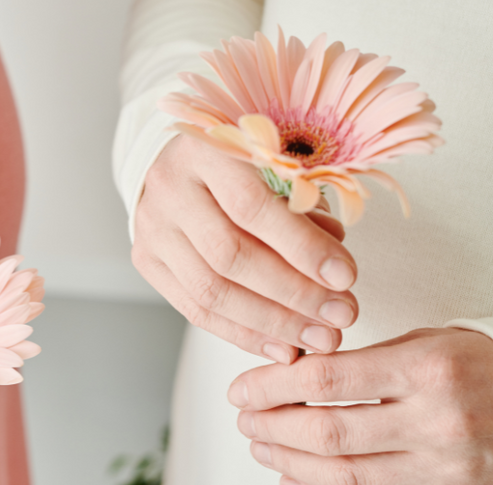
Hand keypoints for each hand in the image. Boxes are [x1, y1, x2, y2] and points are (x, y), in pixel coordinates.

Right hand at [132, 134, 357, 363]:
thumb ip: (305, 205)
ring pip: (210, 291)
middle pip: (229, 255)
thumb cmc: (244, 158)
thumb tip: (333, 270)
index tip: (345, 276)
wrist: (182, 160)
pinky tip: (283, 346)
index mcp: (205, 147)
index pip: (251, 207)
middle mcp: (169, 187)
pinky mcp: (147, 259)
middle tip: (341, 316)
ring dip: (272, 323)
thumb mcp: (280, 160)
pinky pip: (195, 309)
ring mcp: (152, 226)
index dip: (301, 246)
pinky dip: (243, 333)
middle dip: (293, 294)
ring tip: (319, 338)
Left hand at [229, 328, 492, 484]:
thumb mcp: (420, 342)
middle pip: (328, 432)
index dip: (273, 386)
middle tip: (244, 418)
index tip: (243, 388)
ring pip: (343, 473)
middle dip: (272, 427)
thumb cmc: (472, 365)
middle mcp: (438, 421)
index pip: (328, 380)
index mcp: (428, 369)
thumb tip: (287, 377)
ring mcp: (443, 465)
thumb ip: (358, 361)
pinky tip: (293, 476)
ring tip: (261, 444)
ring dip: (289, 461)